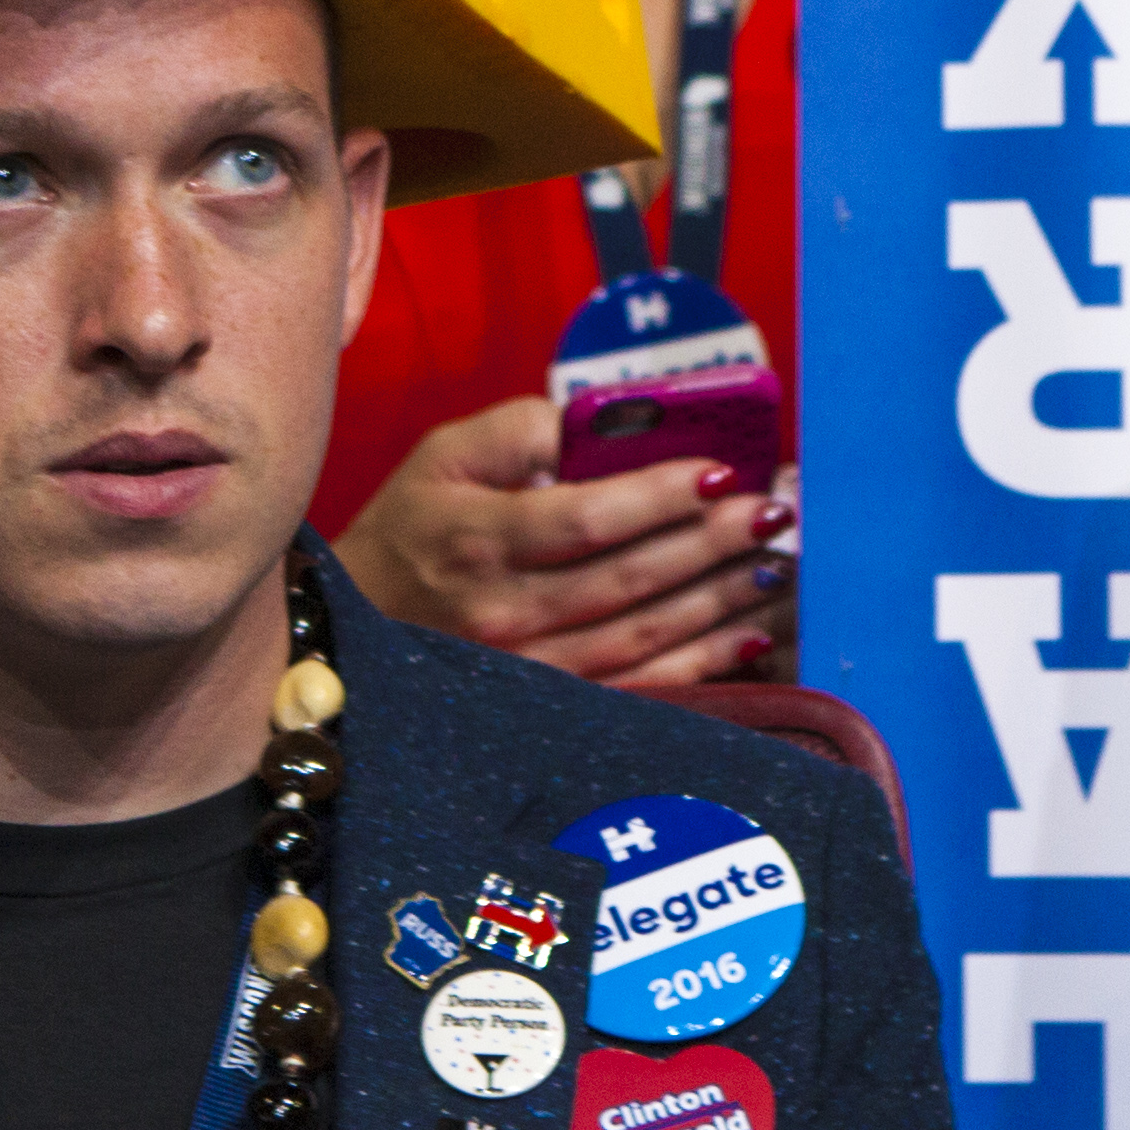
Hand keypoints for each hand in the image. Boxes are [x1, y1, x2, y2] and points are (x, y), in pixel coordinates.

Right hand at [331, 397, 788, 681]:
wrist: (354, 630)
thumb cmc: (412, 529)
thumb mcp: (444, 455)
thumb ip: (520, 429)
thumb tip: (598, 422)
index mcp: (478, 540)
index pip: (585, 518)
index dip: (659, 496)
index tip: (719, 469)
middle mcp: (504, 613)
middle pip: (628, 579)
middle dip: (711, 542)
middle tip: (773, 511)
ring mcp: (528, 669)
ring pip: (644, 637)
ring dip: (719, 600)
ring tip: (775, 563)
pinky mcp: (550, 706)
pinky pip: (639, 688)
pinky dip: (700, 664)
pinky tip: (747, 634)